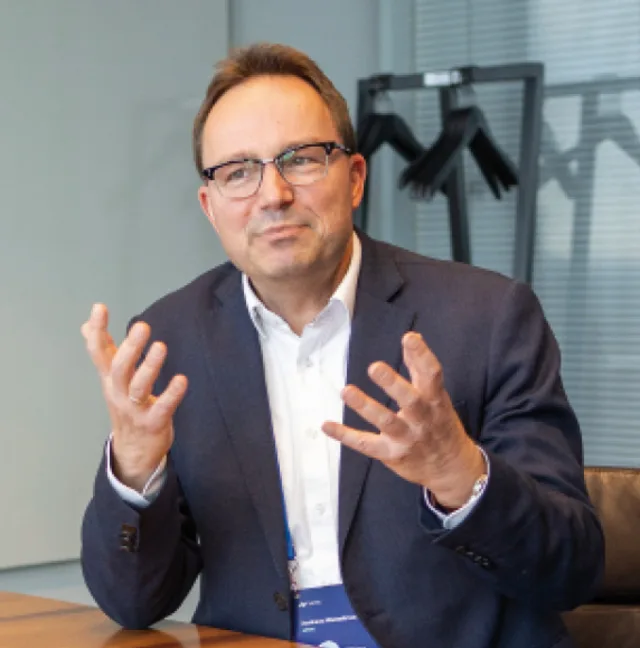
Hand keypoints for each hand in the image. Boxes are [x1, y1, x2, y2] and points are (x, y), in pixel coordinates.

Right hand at [81, 303, 187, 491]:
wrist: (133, 451)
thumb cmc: (125, 406)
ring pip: (139, 387)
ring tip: (160, 346)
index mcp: (110, 379)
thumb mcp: (111, 379)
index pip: (99, 353)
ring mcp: (135, 409)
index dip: (98, 331)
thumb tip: (87, 325)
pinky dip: (171, 394)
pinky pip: (162, 407)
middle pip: (119, 369)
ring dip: (149, 366)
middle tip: (142, 326)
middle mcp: (118, 393)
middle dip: (129, 348)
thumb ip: (104, 352)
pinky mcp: (153, 423)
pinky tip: (182, 380)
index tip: (100, 308)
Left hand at [322, 332, 484, 508]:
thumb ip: (420, 369)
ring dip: (365, 406)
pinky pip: (366, 444)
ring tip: (346, 390)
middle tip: (375, 367)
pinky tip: (326, 425)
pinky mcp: (391, 455)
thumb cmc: (440, 424)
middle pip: (410, 400)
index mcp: (435, 400)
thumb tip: (411, 337)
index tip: (409, 338)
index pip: (432, 375)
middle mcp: (423, 419)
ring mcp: (406, 438)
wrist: (451, 468)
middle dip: (393, 384)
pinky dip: (345, 436)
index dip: (422, 355)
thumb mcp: (437, 397)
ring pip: (386, 422)